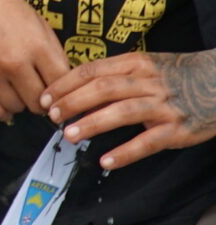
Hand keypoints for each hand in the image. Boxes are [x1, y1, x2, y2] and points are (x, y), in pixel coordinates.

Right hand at [0, 0, 68, 121]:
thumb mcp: (35, 21)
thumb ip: (51, 52)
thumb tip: (63, 81)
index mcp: (36, 46)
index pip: (61, 85)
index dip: (62, 89)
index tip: (57, 88)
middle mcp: (13, 63)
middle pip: (40, 103)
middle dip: (40, 98)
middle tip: (34, 88)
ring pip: (17, 108)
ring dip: (19, 101)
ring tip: (13, 85)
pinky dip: (1, 110)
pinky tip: (1, 96)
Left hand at [44, 49, 215, 170]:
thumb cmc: (177, 76)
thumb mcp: (146, 66)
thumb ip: (115, 75)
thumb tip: (75, 90)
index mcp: (136, 63)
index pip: (92, 71)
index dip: (65, 84)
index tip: (46, 98)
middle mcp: (149, 82)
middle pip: (102, 89)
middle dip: (72, 102)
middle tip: (52, 116)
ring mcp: (164, 106)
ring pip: (122, 112)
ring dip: (92, 123)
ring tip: (69, 135)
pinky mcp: (178, 129)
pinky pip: (149, 142)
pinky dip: (126, 152)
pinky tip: (106, 161)